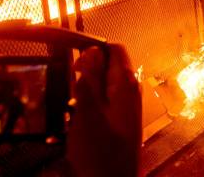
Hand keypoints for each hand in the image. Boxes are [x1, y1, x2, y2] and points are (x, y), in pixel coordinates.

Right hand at [67, 44, 140, 176]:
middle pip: (106, 66)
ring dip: (84, 92)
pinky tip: (79, 123)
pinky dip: (87, 107)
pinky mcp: (118, 119)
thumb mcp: (88, 112)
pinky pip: (101, 102)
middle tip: (73, 92)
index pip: (113, 48)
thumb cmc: (103, 156)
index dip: (91, 48)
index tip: (73, 59)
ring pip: (101, 85)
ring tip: (76, 111)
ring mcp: (125, 105)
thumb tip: (91, 51)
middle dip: (85, 73)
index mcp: (125, 84)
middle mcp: (130, 91)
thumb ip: (89, 78)